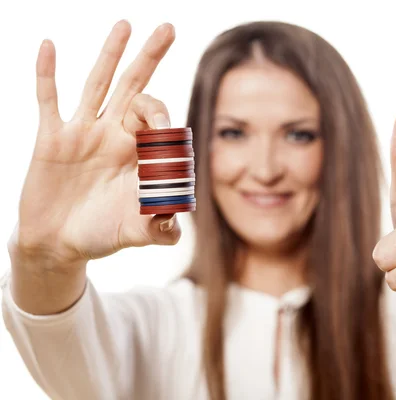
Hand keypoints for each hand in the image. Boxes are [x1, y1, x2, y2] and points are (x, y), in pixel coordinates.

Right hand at [14, 20, 180, 264]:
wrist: (58, 244)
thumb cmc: (101, 234)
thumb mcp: (136, 233)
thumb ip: (161, 230)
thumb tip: (177, 227)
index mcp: (138, 153)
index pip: (158, 120)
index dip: (165, 119)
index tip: (166, 135)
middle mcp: (113, 135)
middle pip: (135, 88)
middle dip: (151, 58)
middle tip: (168, 28)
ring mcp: (82, 133)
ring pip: (98, 84)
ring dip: (110, 54)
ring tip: (125, 24)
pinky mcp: (51, 139)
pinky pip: (47, 100)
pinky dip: (46, 74)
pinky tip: (48, 46)